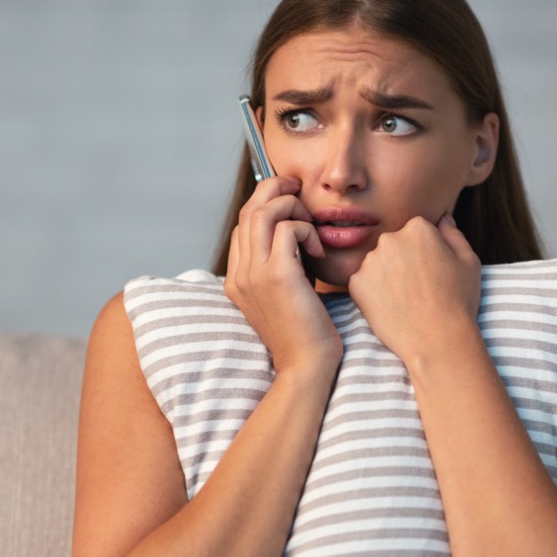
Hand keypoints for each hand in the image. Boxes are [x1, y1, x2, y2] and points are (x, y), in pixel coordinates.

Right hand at [225, 176, 342, 374]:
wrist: (306, 367)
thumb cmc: (306, 333)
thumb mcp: (287, 294)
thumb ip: (283, 265)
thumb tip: (296, 234)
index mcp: (237, 279)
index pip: (242, 224)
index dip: (265, 204)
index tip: (291, 201)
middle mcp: (239, 274)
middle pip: (248, 210)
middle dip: (275, 190)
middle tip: (299, 188)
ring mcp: (254, 274)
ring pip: (263, 212)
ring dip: (292, 207)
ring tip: (311, 224)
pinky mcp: (277, 276)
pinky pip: (288, 228)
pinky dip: (306, 229)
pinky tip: (319, 250)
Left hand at [348, 212, 482, 366]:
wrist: (437, 340)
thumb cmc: (458, 301)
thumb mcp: (469, 262)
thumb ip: (453, 234)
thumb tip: (442, 219)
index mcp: (418, 228)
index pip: (415, 232)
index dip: (425, 254)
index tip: (432, 273)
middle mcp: (390, 238)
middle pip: (393, 245)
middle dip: (402, 261)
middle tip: (417, 289)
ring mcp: (370, 261)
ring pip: (377, 264)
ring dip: (386, 276)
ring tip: (405, 300)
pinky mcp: (356, 283)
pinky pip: (362, 283)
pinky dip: (372, 294)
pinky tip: (391, 308)